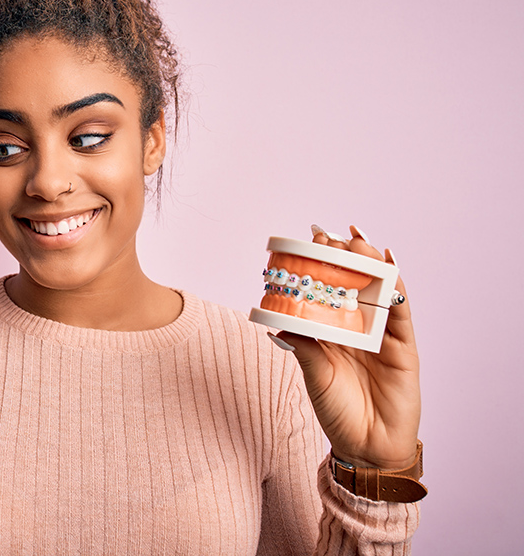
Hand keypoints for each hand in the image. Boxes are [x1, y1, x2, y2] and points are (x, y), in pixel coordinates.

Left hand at [273, 225, 420, 469]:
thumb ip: (304, 346)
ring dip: (368, 263)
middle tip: (329, 236)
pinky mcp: (403, 346)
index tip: (308, 240)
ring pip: (378, 290)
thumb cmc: (337, 412)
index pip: (328, 289)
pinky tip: (390, 264)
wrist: (366, 447)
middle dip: (343, 256)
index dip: (321, 264)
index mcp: (333, 330)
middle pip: (353, 282)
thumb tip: (280, 319)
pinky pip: (402, 311)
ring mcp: (382, 334)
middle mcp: (358, 327)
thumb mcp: (314, 375)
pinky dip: (397, 286)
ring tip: (356, 243)